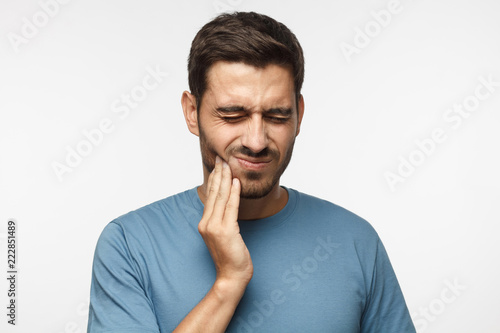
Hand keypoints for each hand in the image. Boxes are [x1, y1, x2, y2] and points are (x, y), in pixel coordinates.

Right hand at [198, 156, 253, 285]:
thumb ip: (222, 220)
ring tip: (228, 164)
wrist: (231, 276)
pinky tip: (235, 181)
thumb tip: (227, 204)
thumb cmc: (230, 257)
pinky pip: (230, 207)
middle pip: (214, 193)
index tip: (218, 165)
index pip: (210, 196)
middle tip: (221, 158)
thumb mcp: (223, 235)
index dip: (214, 179)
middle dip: (218, 174)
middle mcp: (206, 223)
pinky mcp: (226, 231)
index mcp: (205, 223)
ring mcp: (215, 227)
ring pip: (221, 197)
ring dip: (225, 179)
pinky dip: (233, 193)